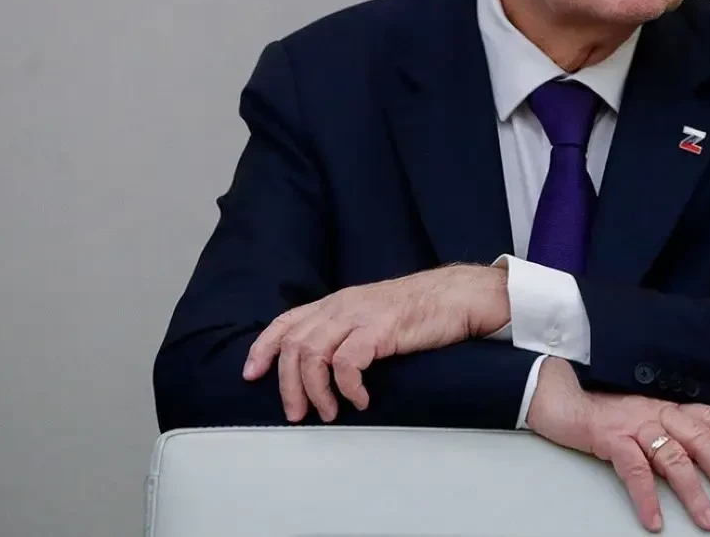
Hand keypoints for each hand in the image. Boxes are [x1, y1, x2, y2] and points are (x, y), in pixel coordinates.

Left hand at [242, 264, 508, 421]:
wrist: (459, 295)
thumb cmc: (422, 309)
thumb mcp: (374, 314)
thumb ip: (348, 329)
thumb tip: (325, 364)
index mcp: (338, 301)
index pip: (286, 321)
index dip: (263, 348)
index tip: (251, 374)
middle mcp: (342, 305)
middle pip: (294, 344)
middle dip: (287, 384)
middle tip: (297, 414)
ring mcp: (361, 315)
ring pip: (313, 354)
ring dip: (315, 391)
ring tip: (329, 412)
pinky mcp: (381, 329)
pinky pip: (348, 362)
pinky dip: (348, 387)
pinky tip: (360, 400)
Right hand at [525, 358, 709, 532]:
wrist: (559, 396)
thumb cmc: (601, 412)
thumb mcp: (640, 418)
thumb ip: (665, 434)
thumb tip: (693, 463)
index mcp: (666, 407)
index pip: (708, 416)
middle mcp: (655, 413)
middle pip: (698, 439)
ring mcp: (633, 424)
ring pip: (672, 458)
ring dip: (693, 492)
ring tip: (708, 520)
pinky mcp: (610, 437)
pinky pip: (633, 470)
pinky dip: (646, 497)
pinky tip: (654, 519)